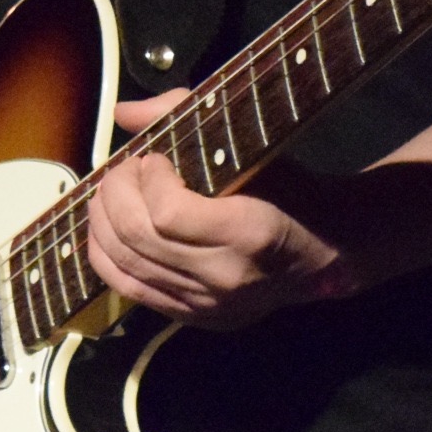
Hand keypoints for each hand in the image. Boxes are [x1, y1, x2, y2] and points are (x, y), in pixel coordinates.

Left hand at [85, 91, 355, 329]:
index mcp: (250, 233)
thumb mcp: (252, 144)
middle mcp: (225, 278)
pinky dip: (105, 254)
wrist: (328, 251)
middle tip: (123, 168)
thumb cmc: (290, 188)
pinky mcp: (194, 318)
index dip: (148, 178)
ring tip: (112, 192)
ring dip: (103, 221)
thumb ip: (185, 115)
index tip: (155, 156)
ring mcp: (208, 306)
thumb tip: (123, 114)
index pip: (168, 214)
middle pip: (138, 238)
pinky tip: (108, 225)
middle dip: (116, 193)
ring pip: (125, 265)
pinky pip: (129, 290)